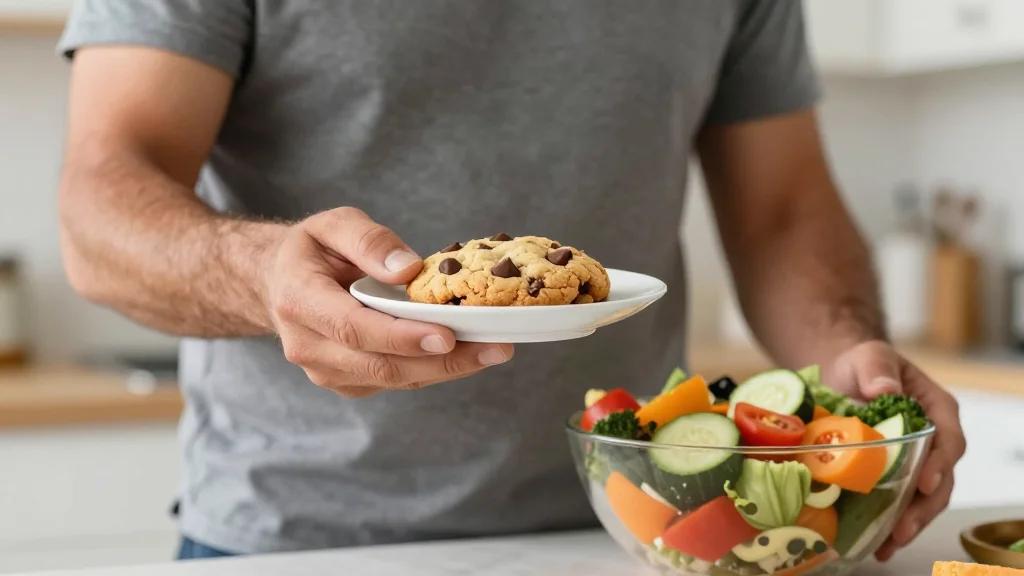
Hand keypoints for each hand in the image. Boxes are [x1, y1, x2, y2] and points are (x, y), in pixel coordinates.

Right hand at [260, 207, 513, 396]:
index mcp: (299, 301)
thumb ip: (369, 240)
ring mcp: (327, 371)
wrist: (280, 284)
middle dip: (442, 361)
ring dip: (448, 369)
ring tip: (495, 350)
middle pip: (380, 365)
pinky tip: (470, 354)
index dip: (401, 336)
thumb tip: (408, 270)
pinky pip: (397, 382)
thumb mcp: (333, 224)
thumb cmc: (313, 251)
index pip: (353, 328)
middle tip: (495, 347)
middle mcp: (308, 346)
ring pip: (394, 380)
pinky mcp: (349, 383)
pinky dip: (435, 370)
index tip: (447, 335)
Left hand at [824, 340, 965, 560]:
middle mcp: (934, 441)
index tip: (924, 484)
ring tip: (888, 546)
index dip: (940, 465)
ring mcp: (916, 461)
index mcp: (938, 410)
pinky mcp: (894, 476)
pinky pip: (899, 503)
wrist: (842, 376)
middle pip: (940, 480)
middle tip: (901, 530)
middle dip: (923, 508)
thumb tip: (884, 390)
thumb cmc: (863, 364)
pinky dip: (890, 524)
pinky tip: (876, 544)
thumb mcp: (870, 356)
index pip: (948, 440)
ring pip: (922, 499)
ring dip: (908, 524)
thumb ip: (877, 368)